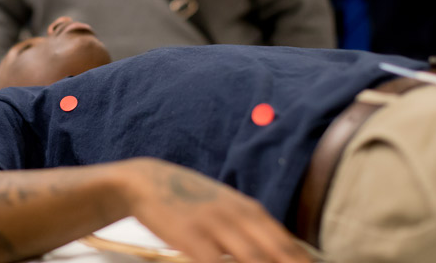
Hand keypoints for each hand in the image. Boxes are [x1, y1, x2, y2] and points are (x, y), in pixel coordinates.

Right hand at [121, 158, 311, 262]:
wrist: (148, 181)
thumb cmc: (189, 198)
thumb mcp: (225, 205)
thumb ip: (250, 226)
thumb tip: (280, 249)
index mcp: (249, 210)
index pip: (288, 242)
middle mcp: (238, 216)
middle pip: (279, 251)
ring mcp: (216, 225)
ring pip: (254, 259)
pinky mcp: (192, 237)